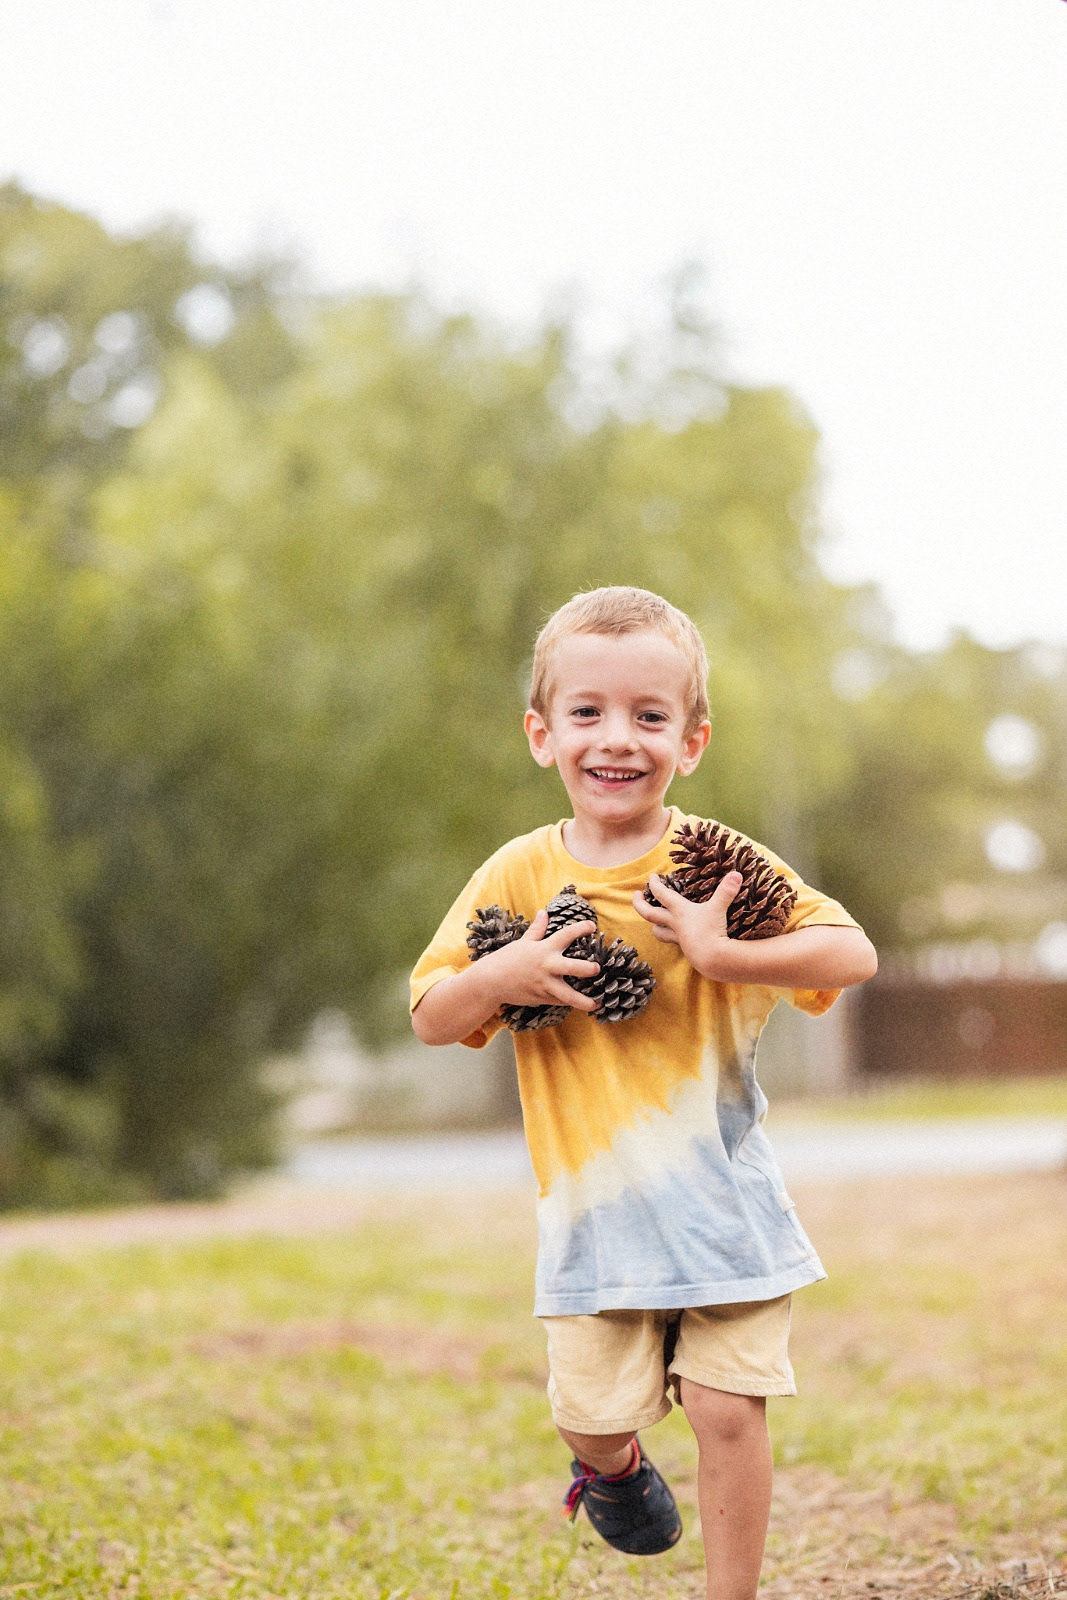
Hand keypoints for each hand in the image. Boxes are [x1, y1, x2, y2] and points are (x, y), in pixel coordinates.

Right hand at [485, 910, 600, 1012]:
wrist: (491, 981)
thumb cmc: (507, 959)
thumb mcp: (523, 942)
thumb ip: (537, 929)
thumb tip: (544, 912)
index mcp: (544, 949)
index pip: (565, 935)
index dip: (580, 929)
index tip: (592, 926)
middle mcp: (547, 966)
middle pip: (572, 967)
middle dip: (587, 969)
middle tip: (597, 969)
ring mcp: (545, 984)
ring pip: (568, 995)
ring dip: (583, 1001)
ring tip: (596, 1004)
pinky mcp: (541, 998)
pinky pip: (559, 1001)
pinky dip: (569, 1002)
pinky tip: (581, 1004)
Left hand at [633, 871, 741, 977]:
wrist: (712, 960)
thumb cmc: (712, 932)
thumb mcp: (719, 909)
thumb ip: (726, 891)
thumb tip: (737, 873)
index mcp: (680, 911)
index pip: (661, 894)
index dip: (654, 884)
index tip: (651, 876)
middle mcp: (675, 923)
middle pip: (650, 913)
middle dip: (640, 904)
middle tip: (636, 895)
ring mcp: (678, 938)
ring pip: (658, 931)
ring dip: (654, 925)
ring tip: (654, 920)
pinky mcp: (685, 949)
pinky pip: (673, 941)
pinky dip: (672, 936)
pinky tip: (678, 935)